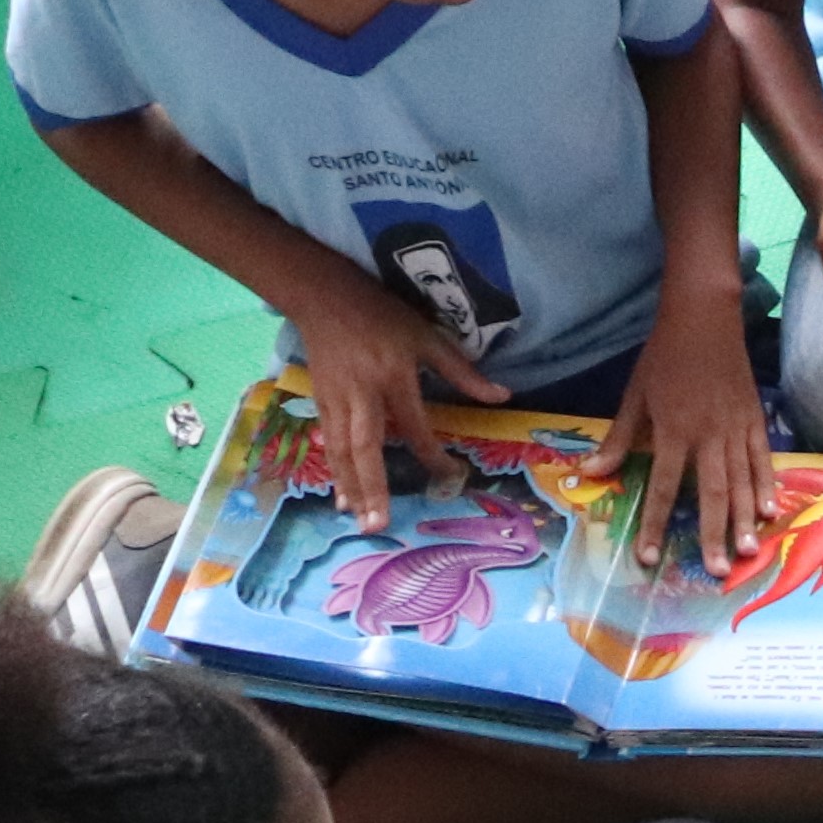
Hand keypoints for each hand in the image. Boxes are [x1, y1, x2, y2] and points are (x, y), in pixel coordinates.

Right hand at [296, 277, 510, 536]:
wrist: (322, 296)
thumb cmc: (380, 315)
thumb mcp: (426, 335)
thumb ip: (462, 370)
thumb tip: (502, 396)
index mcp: (393, 377)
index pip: (416, 426)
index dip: (433, 454)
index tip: (451, 475)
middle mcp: (362, 395)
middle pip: (365, 449)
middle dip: (372, 488)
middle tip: (378, 525)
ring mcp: (336, 400)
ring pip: (342, 451)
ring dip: (351, 488)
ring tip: (359, 520)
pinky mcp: (319, 402)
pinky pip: (329, 443)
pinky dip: (336, 471)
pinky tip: (342, 495)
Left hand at [599, 292, 779, 567]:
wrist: (705, 319)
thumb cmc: (664, 357)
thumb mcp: (634, 395)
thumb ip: (619, 440)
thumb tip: (590, 473)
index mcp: (674, 430)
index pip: (665, 486)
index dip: (656, 524)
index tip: (650, 556)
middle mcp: (708, 435)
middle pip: (712, 493)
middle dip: (714, 534)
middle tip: (717, 571)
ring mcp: (736, 429)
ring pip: (742, 482)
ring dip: (744, 519)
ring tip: (748, 552)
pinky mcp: (754, 420)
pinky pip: (762, 460)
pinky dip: (766, 486)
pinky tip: (769, 512)